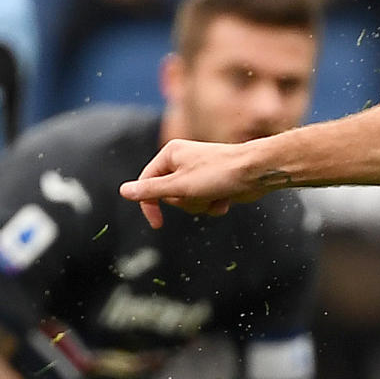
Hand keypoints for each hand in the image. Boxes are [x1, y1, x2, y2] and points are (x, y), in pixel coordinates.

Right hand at [120, 137, 284, 227]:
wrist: (256, 172)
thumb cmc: (219, 174)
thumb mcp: (179, 186)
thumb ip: (150, 190)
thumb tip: (123, 191)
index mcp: (170, 154)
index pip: (147, 183)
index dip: (150, 205)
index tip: (157, 224)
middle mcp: (182, 161)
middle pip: (168, 196)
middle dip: (185, 203)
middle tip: (201, 194)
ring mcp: (198, 173)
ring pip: (187, 202)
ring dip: (201, 205)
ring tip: (216, 194)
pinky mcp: (212, 183)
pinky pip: (203, 203)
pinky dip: (214, 204)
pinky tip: (226, 198)